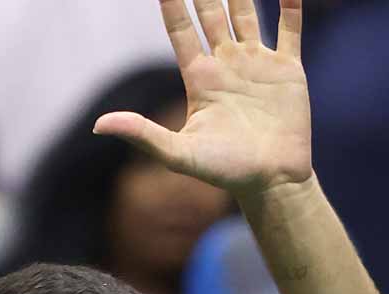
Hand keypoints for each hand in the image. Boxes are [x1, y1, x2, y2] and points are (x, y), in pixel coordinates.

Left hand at [94, 0, 311, 197]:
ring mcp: (257, 64)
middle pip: (211, 15)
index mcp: (200, 79)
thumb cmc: (225, 172)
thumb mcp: (178, 153)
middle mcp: (226, 65)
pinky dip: (290, 6)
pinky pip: (289, 29)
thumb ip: (142, 134)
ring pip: (246, 14)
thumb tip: (99, 125)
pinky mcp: (288, 70)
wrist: (272, 181)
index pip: (182, 32)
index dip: (172, 6)